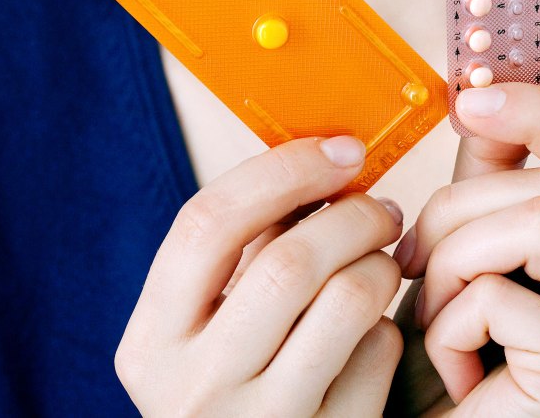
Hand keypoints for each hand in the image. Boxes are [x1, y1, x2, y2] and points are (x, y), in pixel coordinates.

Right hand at [115, 135, 405, 416]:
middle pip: (289, 261)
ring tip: (380, 262)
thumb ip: (246, 251)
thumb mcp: (208, 326)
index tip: (340, 150)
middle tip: (380, 207)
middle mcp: (195, 390)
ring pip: (347, 300)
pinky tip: (371, 332)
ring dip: (378, 263)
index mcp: (152, 344)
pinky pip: (378, 352)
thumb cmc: (238, 386)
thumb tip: (321, 160)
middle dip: (352, 215)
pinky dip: (387, 326)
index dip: (284, 171)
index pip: (206, 224)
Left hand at [389, 84, 539, 415]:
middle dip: (461, 210)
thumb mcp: (479, 241)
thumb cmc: (464, 351)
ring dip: (454, 264)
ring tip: (438, 317)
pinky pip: (501, 295)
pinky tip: (456, 369)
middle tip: (415, 258)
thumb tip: (488, 86)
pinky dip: (449, 326)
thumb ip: (497, 168)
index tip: (471, 98)